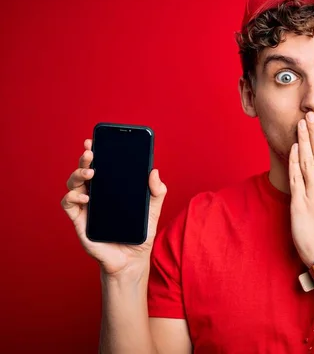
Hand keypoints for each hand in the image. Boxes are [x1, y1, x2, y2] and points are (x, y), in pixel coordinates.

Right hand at [61, 139, 167, 276]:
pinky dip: (74, 196)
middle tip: (91, 152)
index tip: (94, 140)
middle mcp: (97, 194)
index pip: (101, 166)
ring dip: (78, 174)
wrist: (132, 261)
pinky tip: (87, 195)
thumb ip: (157, 192)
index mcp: (112, 189)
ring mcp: (87, 207)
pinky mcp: (80, 220)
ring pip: (74, 183)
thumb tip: (154, 171)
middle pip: (85, 170)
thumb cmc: (140, 235)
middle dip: (85, 158)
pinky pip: (69, 203)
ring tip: (91, 171)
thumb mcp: (153, 211)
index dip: (95, 152)